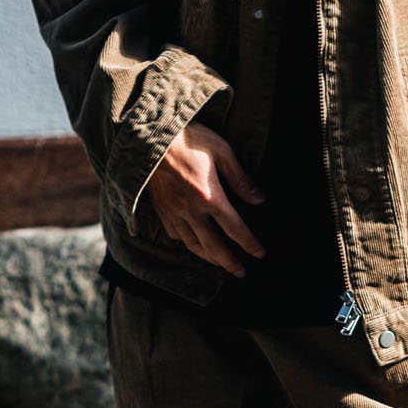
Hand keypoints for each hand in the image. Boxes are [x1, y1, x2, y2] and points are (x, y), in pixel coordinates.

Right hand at [146, 123, 265, 275]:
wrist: (149, 135)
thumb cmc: (188, 138)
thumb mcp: (221, 151)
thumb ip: (240, 178)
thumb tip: (258, 199)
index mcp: (210, 197)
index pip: (235, 229)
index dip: (249, 244)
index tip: (259, 254)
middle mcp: (192, 210)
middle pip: (214, 247)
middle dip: (230, 263)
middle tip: (241, 273)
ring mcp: (174, 212)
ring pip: (193, 245)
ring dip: (209, 258)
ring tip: (220, 264)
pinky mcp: (161, 209)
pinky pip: (175, 234)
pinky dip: (187, 243)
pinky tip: (193, 244)